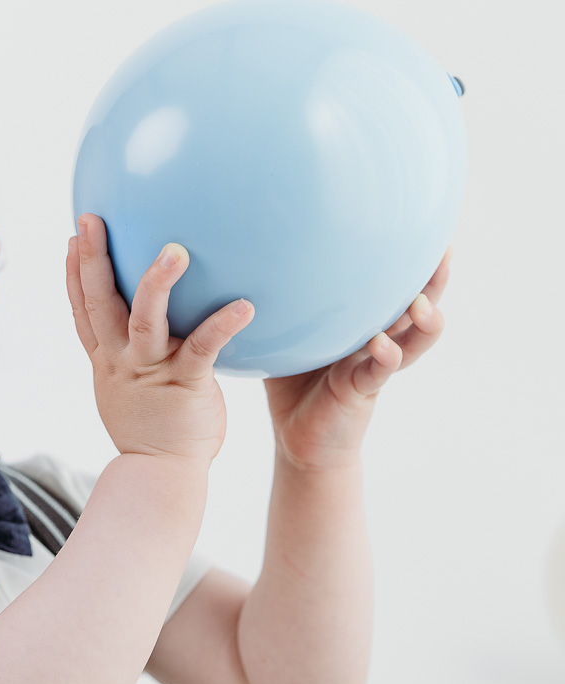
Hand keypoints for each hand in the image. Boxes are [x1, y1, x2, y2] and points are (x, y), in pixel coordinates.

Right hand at [66, 214, 254, 463]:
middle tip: (91, 220)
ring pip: (144, 319)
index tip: (74, 238)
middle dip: (93, 260)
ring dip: (156, 282)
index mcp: (107, 360)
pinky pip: (202, 349)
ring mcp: (148, 371)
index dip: (74, 273)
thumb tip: (146, 326)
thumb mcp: (131, 387)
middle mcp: (120, 360)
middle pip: (98, 303)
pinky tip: (245, 304)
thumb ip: (134, 354)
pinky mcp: (183, 384)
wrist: (161, 474)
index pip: (82, 311)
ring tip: (174, 249)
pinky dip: (222, 325)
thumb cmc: (155, 430)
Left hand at [263, 247, 451, 470]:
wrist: (298, 438)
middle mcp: (378, 342)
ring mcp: (374, 367)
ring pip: (413, 341)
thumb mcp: (289, 341)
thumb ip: (283, 311)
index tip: (427, 232)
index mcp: (364, 326)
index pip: (395, 290)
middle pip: (419, 308)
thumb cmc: (293, 385)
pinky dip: (386, 357)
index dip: (413, 264)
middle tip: (444, 253)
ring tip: (420, 304)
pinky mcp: (363, 391)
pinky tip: (381, 344)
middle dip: (434, 283)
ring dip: (423, 322)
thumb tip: (253, 268)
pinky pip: (380, 372)